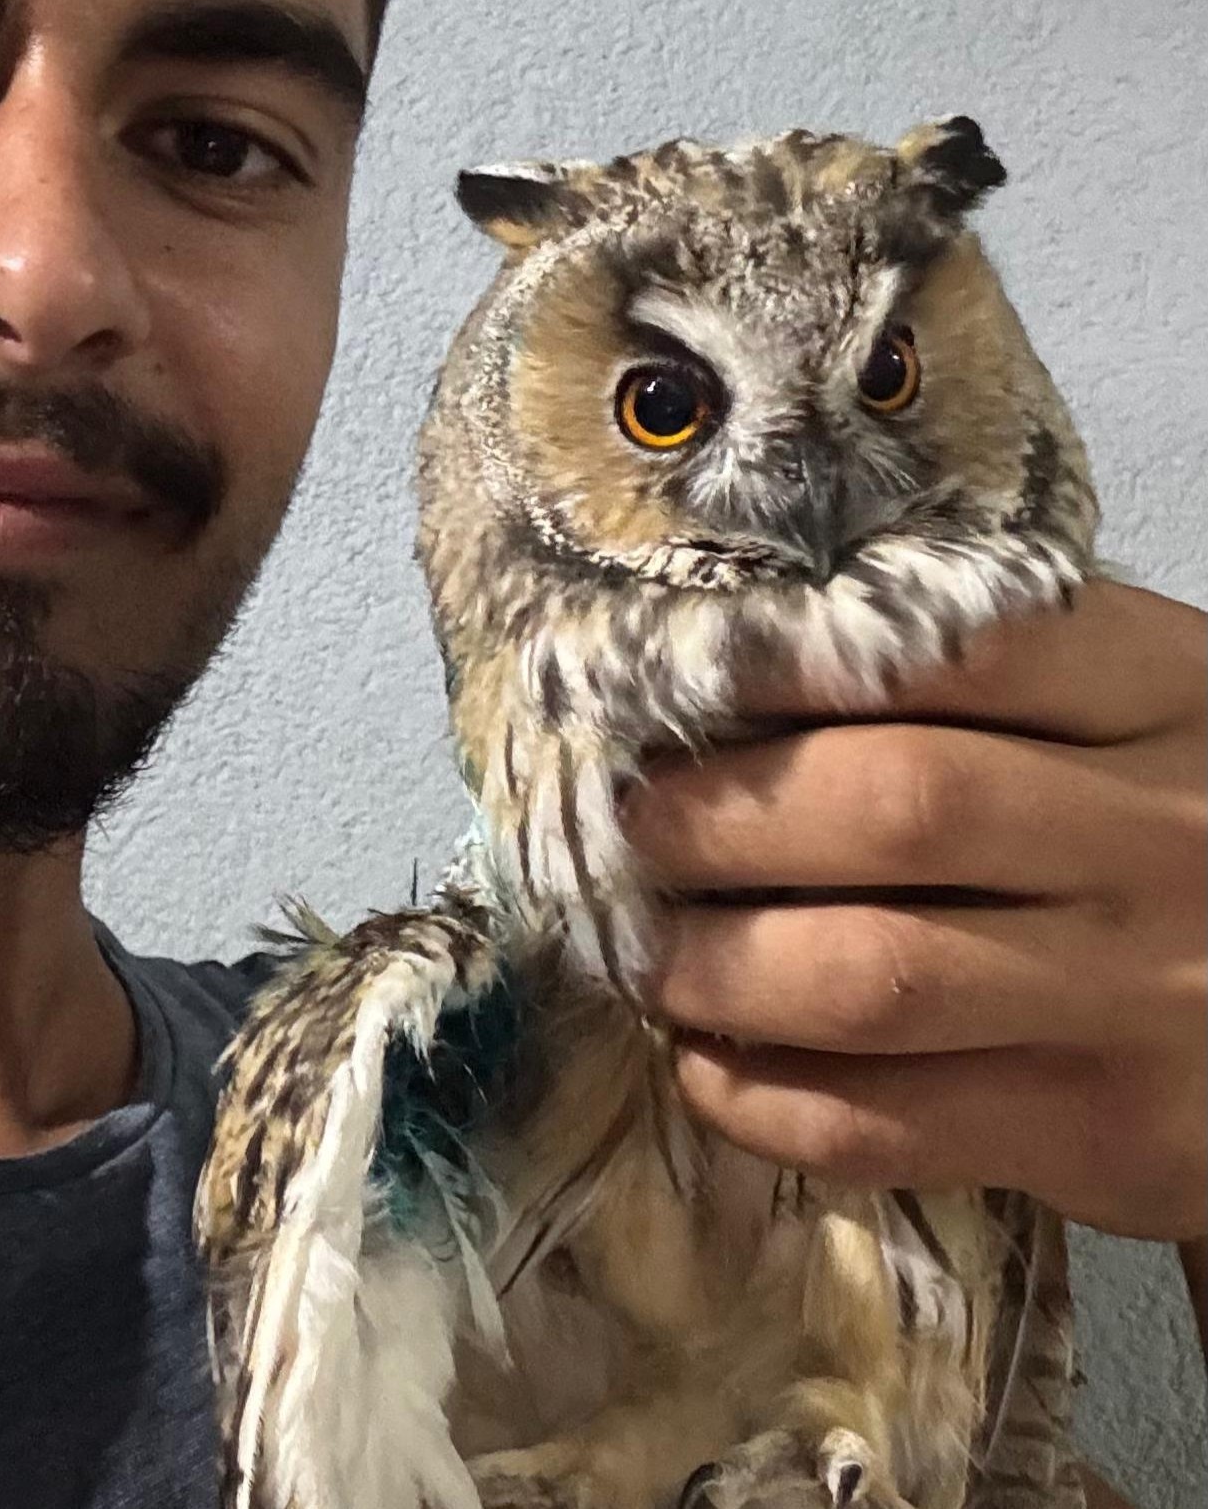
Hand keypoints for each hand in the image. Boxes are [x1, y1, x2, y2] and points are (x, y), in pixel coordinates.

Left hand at [624, 581, 1206, 1243]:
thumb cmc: (1176, 824)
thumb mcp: (1127, 709)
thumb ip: (979, 674)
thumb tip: (730, 661)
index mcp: (1161, 692)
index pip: (953, 650)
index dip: (784, 661)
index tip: (673, 679)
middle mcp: (1159, 838)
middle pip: (895, 807)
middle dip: (721, 818)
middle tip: (628, 826)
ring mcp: (1141, 996)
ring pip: (874, 977)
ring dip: (717, 967)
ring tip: (646, 950)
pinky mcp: (1107, 1133)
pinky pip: (892, 1122)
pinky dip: (765, 1098)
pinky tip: (708, 1065)